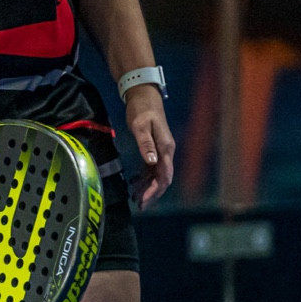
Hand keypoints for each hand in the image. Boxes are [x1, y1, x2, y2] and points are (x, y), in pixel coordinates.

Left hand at [123, 84, 174, 210]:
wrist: (144, 95)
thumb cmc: (142, 109)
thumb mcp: (141, 126)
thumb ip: (146, 144)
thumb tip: (152, 162)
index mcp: (165, 148)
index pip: (164, 175)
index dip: (155, 190)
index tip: (144, 201)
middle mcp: (166, 152)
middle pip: (163, 179)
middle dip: (152, 194)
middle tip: (140, 206)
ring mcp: (161, 151)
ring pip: (156, 176)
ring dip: (147, 188)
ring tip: (135, 199)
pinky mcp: (154, 149)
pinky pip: (151, 169)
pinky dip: (144, 179)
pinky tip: (134, 184)